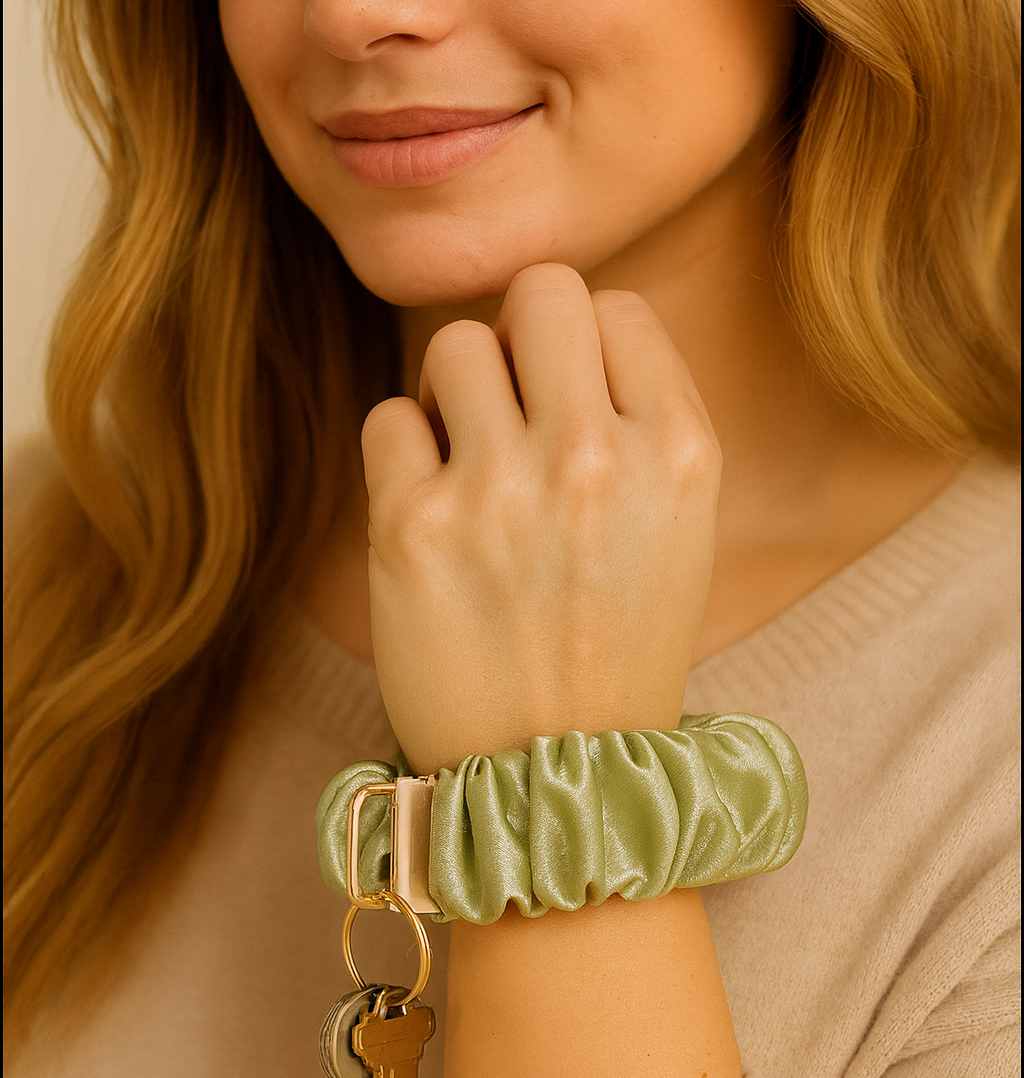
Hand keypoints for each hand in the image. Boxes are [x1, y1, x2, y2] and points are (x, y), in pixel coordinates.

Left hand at [362, 264, 720, 774]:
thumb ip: (638, 420)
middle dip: (518, 346)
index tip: (571, 411)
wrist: (552, 783)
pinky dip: (403, 457)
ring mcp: (503, 493)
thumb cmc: (613, 650)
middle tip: (510, 418)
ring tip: (468, 469)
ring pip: (453, 345)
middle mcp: (600, 459)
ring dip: (453, 396)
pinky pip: (388, 418)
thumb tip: (556, 326)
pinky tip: (430, 518)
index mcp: (683, 454)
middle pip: (539, 294)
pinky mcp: (414, 530)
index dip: (584, 351)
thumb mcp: (678, 531)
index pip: (617, 307)